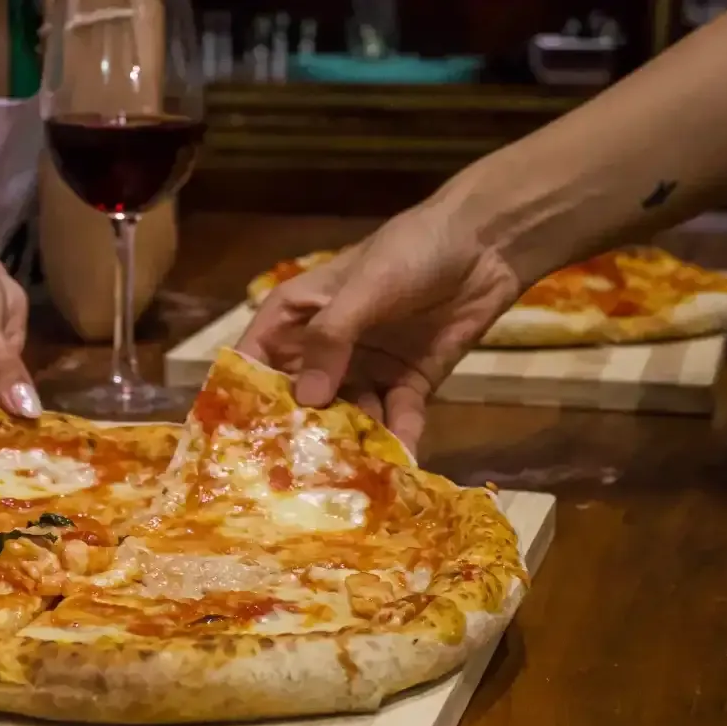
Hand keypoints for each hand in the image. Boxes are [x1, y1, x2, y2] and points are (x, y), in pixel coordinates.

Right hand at [238, 199, 522, 452]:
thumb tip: (308, 399)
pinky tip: (398, 465)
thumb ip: (331, 338)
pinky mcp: (408, 384)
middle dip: (299, 435)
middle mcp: (325, 349)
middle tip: (293, 479)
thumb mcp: (364, 287)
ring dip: (349, 446)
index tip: (238, 441)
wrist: (488, 244)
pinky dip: (398, 440)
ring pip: (348, 418)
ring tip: (346, 480)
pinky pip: (397, 419)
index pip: (255, 359)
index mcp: (297, 317)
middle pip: (300, 401)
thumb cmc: (412, 250)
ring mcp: (366, 369)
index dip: (243, 397)